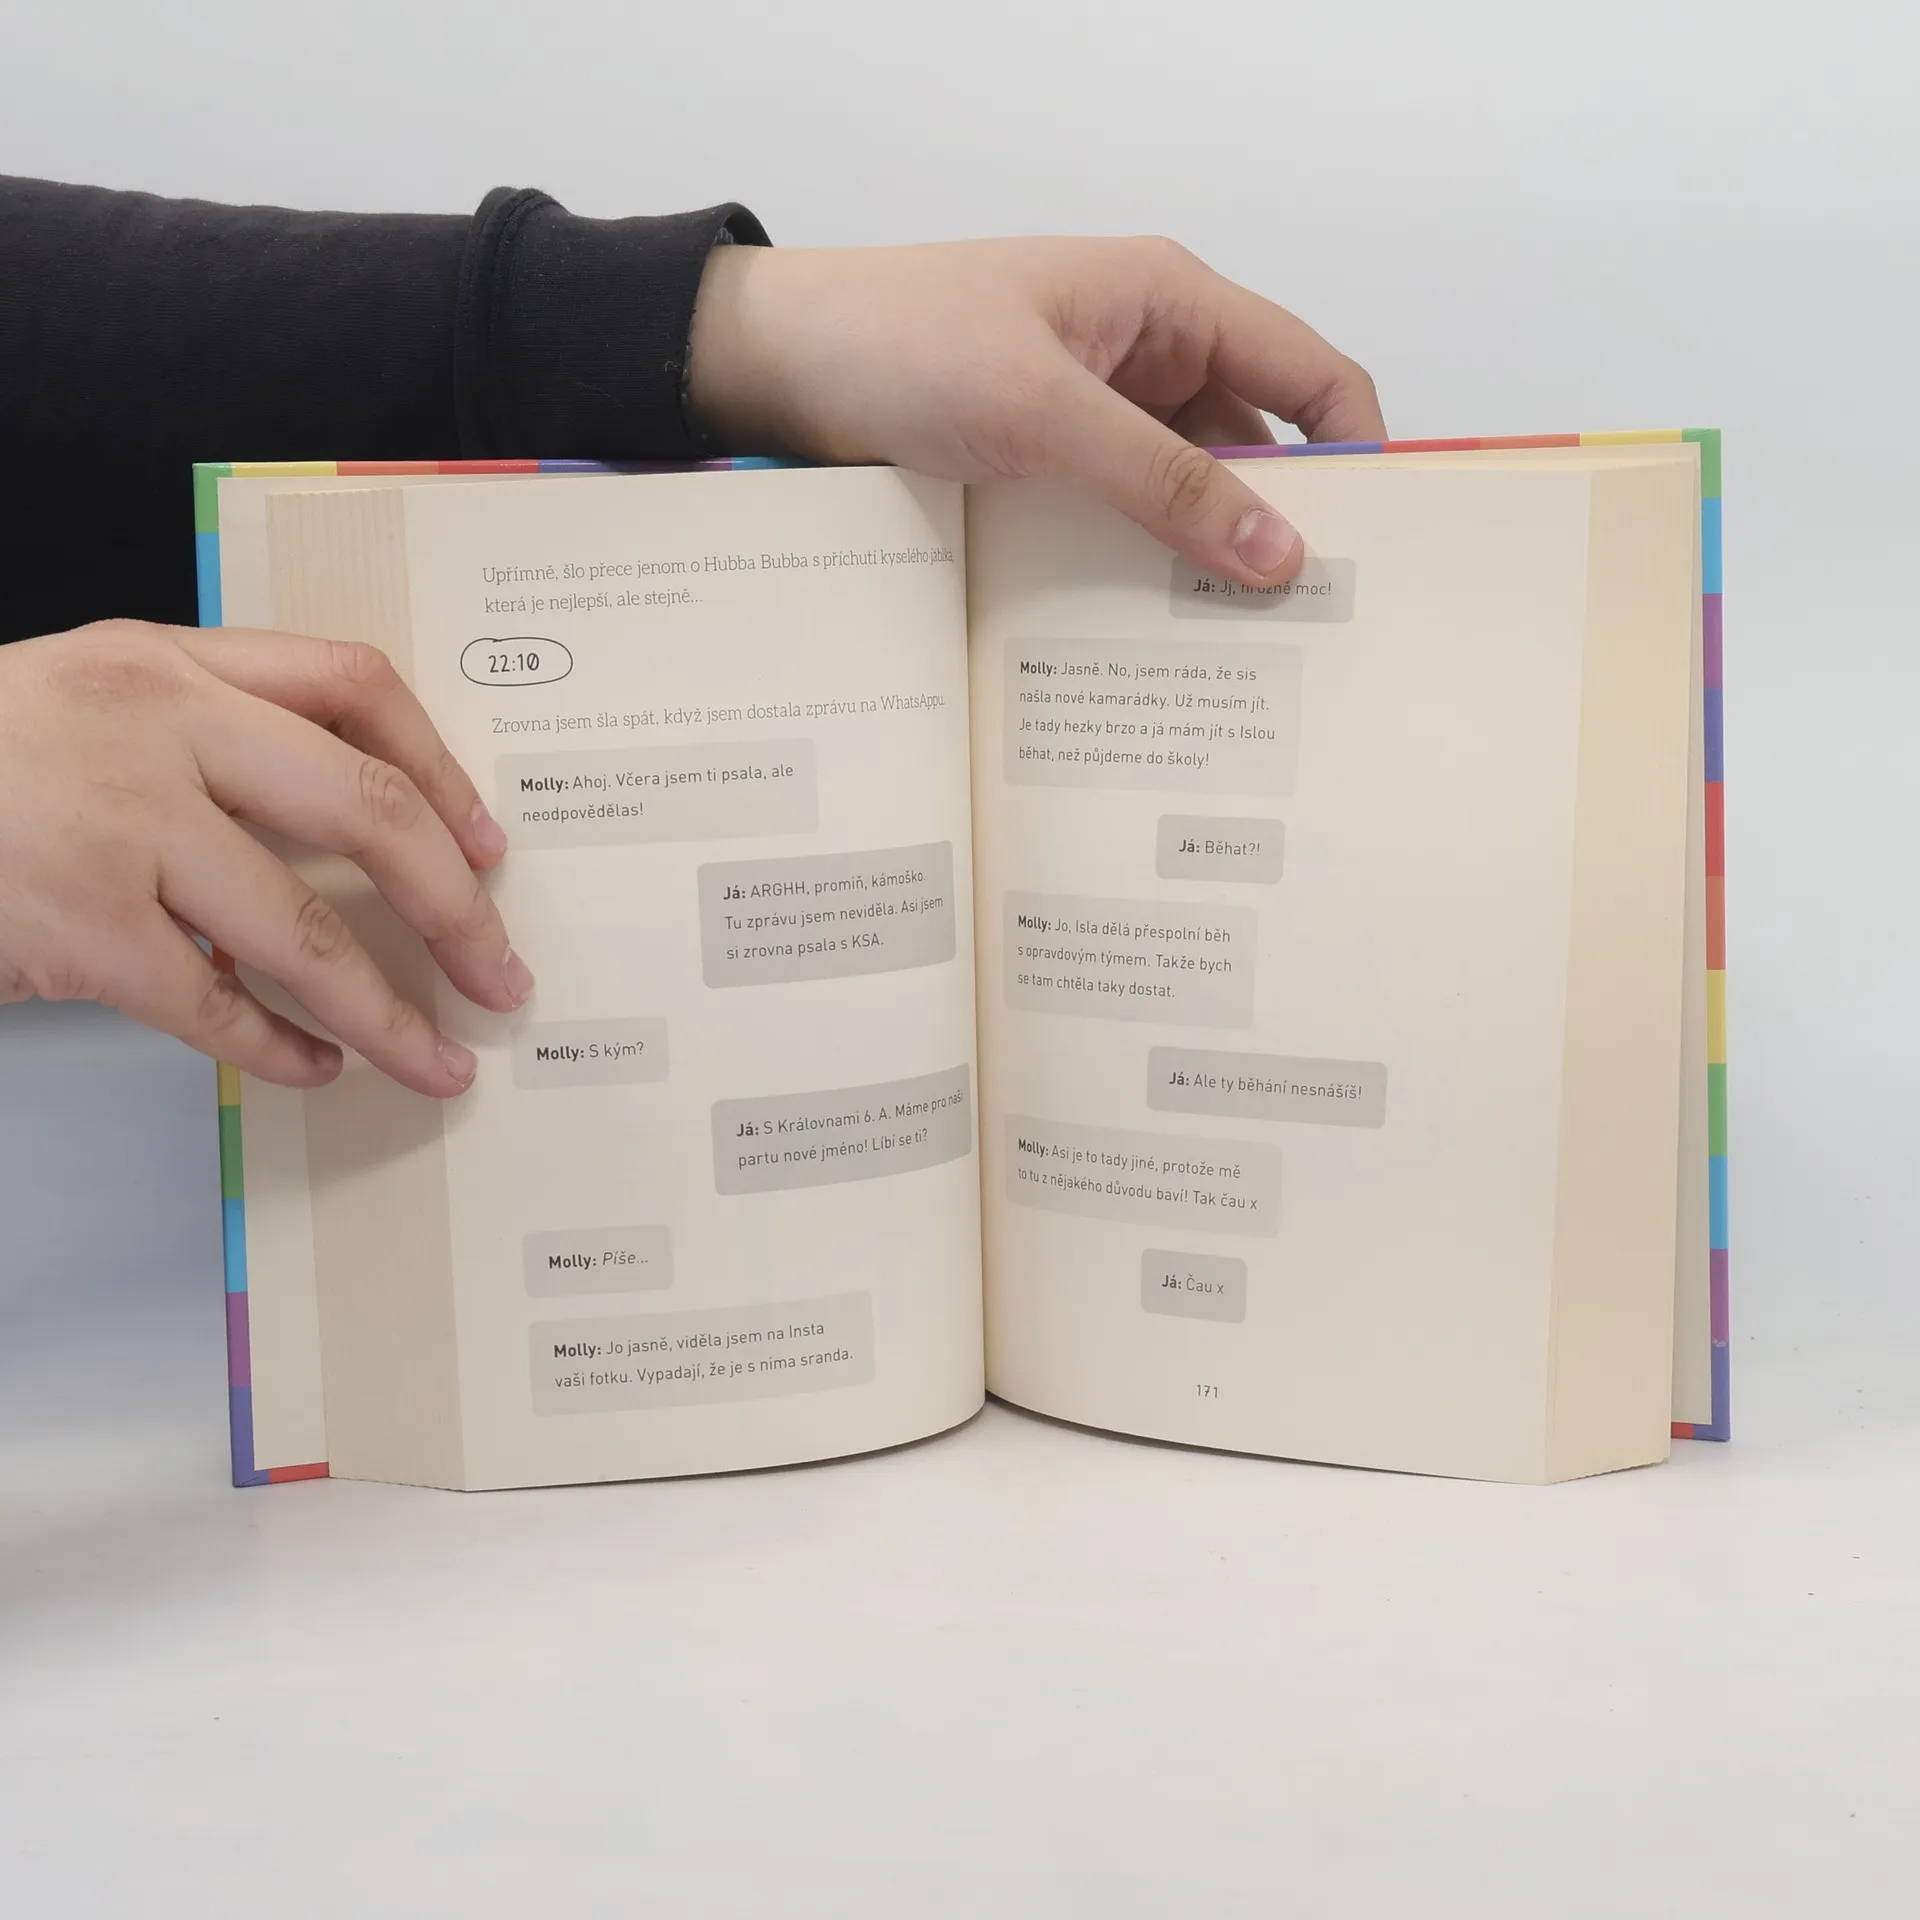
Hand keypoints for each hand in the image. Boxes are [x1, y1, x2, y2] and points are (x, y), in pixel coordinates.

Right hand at [0, 622, 531, 1095]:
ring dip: (390, 1011)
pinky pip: (216, 1007)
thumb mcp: (91, 702)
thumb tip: (358, 830)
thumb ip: (212, 733)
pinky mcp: (75, 928)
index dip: (444, 770)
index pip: (354, 687)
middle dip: (457, 905)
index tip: (491, 848)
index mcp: (170, 660)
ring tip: (440, 1059)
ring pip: (306, 930)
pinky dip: (280, 1049)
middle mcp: (158, 727)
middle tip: (502, 973)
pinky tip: (317, 1068)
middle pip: (367, 808)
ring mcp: (116, 828)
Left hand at [688, 236, 1384, 585]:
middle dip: (1282, 524)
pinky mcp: (1049, 459)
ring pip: (1186, 490)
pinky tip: (1147, 630)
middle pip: (1256, 445)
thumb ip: (1164, 482)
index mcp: (1170, 302)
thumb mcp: (1044, 412)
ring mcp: (1097, 410)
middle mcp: (1148, 352)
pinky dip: (1141, 562)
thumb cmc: (901, 343)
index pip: (1310, 374)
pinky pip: (1122, 513)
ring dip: (1204, 555)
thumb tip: (1279, 553)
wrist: (773, 363)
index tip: (1376, 550)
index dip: (1356, 454)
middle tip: (1308, 630)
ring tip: (1234, 651)